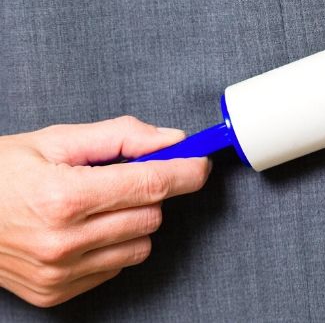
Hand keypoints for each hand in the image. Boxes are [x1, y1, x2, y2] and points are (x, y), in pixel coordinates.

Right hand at [0, 116, 210, 306]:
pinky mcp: (58, 292)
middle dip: (152, 190)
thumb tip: (170, 140)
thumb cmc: (6, 170)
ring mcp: (61, 273)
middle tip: (128, 174)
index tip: (201, 163)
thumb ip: (121, 135)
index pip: (149, 184)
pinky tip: (89, 226)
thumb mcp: (59, 140)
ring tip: (100, 201)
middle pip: (151, 214)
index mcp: (65, 197)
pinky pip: (118, 266)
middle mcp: (65, 242)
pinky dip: (116, 243)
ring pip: (141, 244)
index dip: (185, 171)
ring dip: (134, 218)